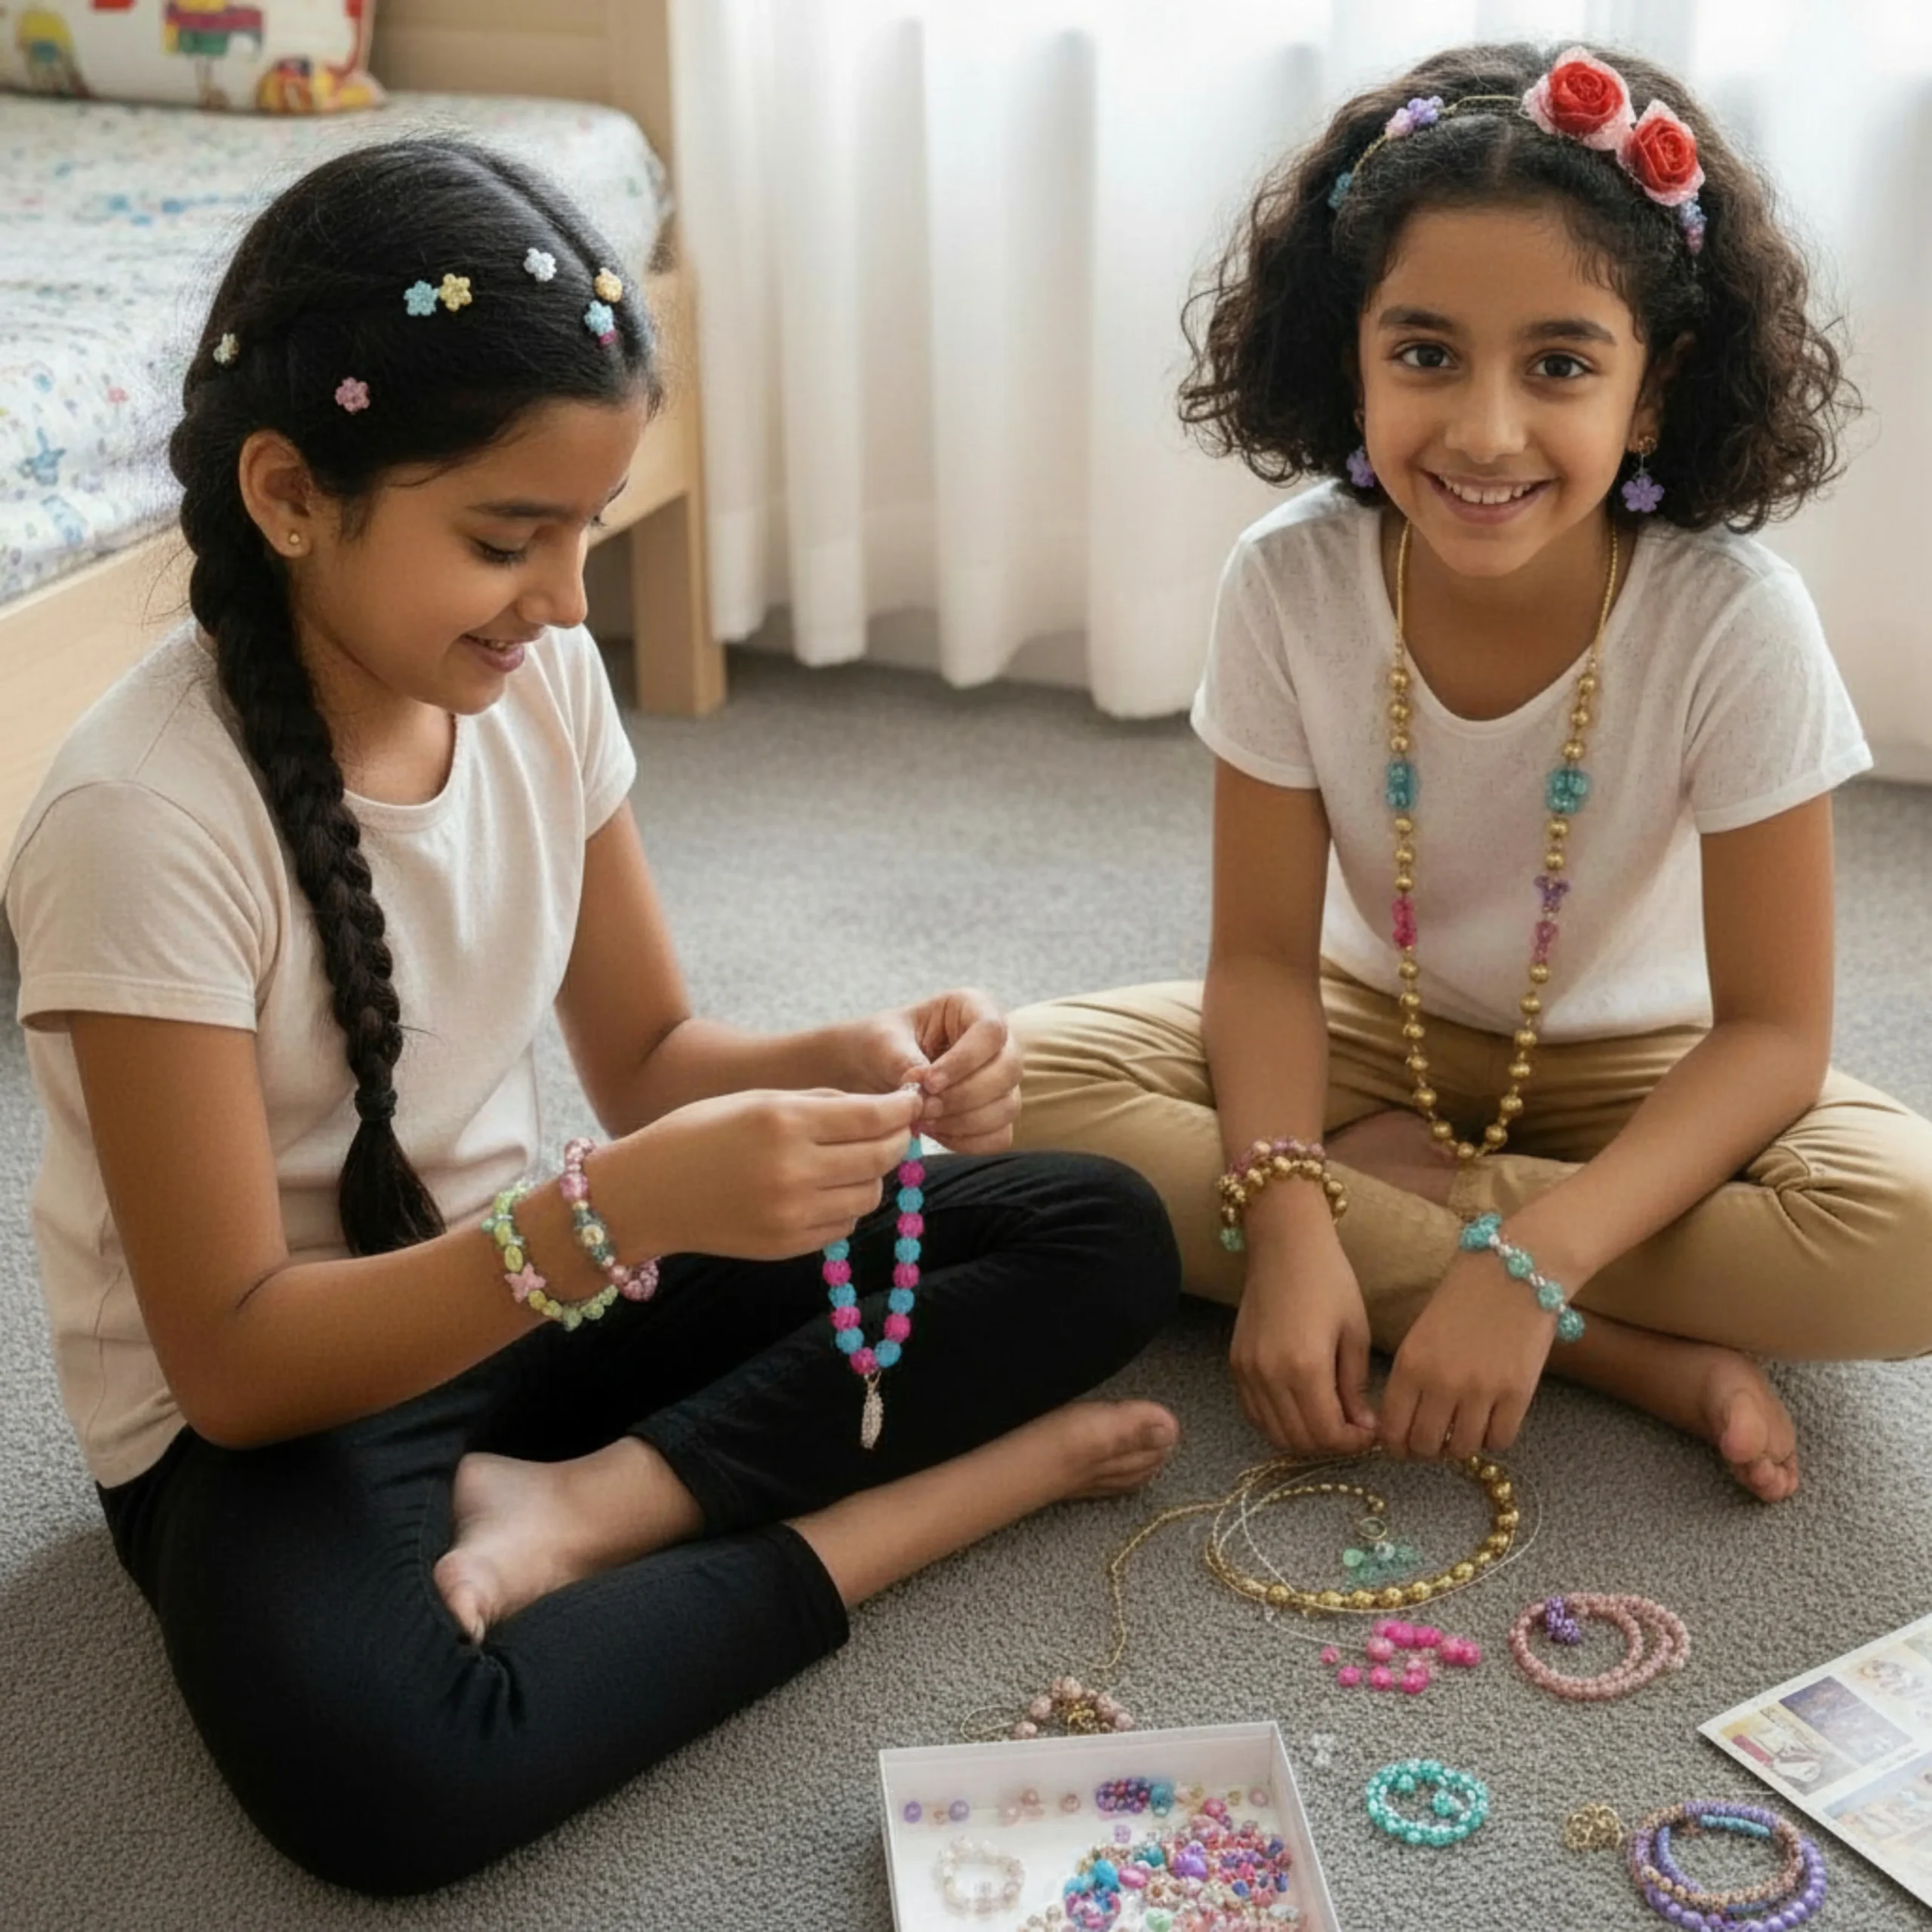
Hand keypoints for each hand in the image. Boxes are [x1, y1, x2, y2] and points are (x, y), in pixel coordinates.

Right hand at [617, 1085, 924, 1259]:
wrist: (647, 1193)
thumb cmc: (702, 1133)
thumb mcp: (760, 1100)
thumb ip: (822, 1105)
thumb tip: (881, 1111)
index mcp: (785, 1123)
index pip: (871, 1117)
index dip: (901, 1109)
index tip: (912, 1102)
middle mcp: (793, 1171)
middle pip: (880, 1159)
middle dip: (895, 1141)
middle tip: (895, 1131)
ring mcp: (791, 1215)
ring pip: (868, 1196)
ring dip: (870, 1176)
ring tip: (850, 1161)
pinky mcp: (787, 1246)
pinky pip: (842, 1225)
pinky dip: (845, 1206)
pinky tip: (823, 1190)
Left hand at [842, 988, 1021, 1153]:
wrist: (874, 1068)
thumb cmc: (882, 1044)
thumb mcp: (885, 1042)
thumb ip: (905, 1061)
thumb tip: (924, 1093)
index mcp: (973, 1007)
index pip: (990, 1031)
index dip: (964, 1061)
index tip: (928, 1082)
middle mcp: (998, 1042)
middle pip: (1008, 1070)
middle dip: (964, 1096)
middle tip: (924, 1108)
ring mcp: (1002, 1079)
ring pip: (1008, 1106)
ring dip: (965, 1122)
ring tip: (924, 1121)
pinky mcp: (996, 1112)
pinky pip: (1000, 1135)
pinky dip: (969, 1142)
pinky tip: (936, 1134)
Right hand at [1229, 1241, 1377, 1455]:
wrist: (1284, 1245)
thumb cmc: (1329, 1281)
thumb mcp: (1355, 1333)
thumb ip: (1356, 1386)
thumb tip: (1364, 1426)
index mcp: (1305, 1367)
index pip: (1327, 1433)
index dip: (1352, 1442)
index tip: (1369, 1432)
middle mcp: (1269, 1376)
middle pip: (1299, 1439)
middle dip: (1330, 1444)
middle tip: (1352, 1429)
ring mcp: (1247, 1372)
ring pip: (1273, 1432)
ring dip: (1304, 1438)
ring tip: (1328, 1421)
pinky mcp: (1236, 1364)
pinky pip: (1254, 1413)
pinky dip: (1277, 1423)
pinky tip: (1299, 1409)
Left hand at [1377, 1251, 1555, 1460]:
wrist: (1516, 1270)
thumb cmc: (1464, 1296)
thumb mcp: (1421, 1332)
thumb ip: (1412, 1375)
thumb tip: (1404, 1418)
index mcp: (1410, 1364)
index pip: (1392, 1428)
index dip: (1396, 1445)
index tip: (1402, 1445)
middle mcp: (1441, 1382)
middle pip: (1424, 1446)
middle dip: (1425, 1450)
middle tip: (1433, 1442)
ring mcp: (1481, 1391)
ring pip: (1462, 1449)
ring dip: (1460, 1446)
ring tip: (1463, 1429)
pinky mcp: (1518, 1395)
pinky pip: (1499, 1441)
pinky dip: (1493, 1438)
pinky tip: (1491, 1421)